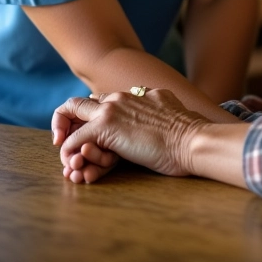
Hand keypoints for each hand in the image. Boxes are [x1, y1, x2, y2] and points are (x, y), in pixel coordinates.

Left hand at [52, 88, 210, 183]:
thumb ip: (160, 109)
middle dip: (70, 122)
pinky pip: (75, 141)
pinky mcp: (104, 127)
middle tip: (69, 143)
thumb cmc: (190, 135)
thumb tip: (164, 114)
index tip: (95, 138)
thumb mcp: (173, 113)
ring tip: (73, 164)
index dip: (97, 118)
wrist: (192, 140)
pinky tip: (75, 168)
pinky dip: (70, 154)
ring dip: (71, 142)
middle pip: (83, 103)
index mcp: (140, 93)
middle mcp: (122, 97)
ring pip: (75, 118)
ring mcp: (112, 109)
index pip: (107, 101)